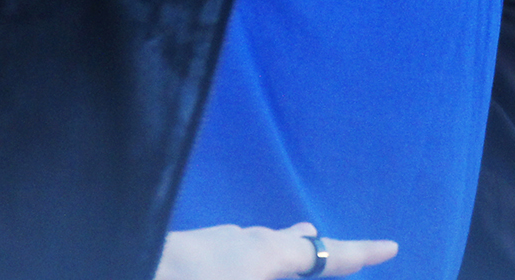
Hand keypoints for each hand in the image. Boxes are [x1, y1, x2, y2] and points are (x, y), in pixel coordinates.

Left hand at [154, 221, 398, 279]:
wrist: (125, 259)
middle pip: (292, 242)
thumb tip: (301, 238)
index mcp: (266, 256)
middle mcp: (245, 240)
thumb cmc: (191, 279)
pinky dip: (245, 256)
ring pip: (258, 241)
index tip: (389, 246)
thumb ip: (281, 260)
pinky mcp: (189, 245)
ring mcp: (215, 238)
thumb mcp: (249, 277)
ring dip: (277, 251)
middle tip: (335, 251)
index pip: (325, 255)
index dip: (359, 254)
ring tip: (288, 251)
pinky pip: (230, 248)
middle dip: (314, 249)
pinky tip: (229, 264)